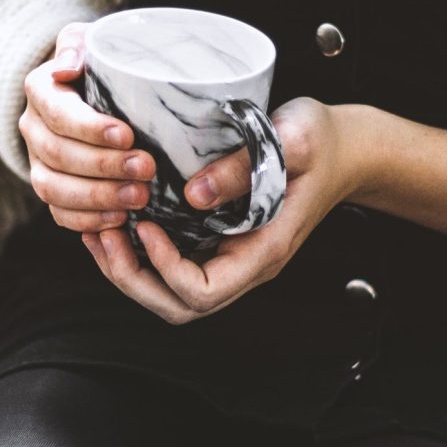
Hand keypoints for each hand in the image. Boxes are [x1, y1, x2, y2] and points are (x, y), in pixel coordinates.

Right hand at [18, 22, 156, 231]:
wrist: (97, 89)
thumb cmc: (102, 62)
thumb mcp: (93, 40)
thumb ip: (78, 44)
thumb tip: (67, 67)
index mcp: (41, 90)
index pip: (58, 113)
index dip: (90, 128)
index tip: (128, 135)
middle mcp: (32, 128)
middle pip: (57, 154)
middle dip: (103, 166)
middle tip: (145, 170)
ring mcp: (38, 162)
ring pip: (53, 188)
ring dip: (97, 197)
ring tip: (139, 198)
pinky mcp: (52, 189)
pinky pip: (59, 213)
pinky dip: (88, 220)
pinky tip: (120, 219)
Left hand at [80, 97, 366, 324]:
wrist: (347, 148)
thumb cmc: (323, 141)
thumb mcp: (292, 140)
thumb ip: (245, 167)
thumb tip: (194, 194)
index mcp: (264, 251)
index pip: (205, 291)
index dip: (166, 267)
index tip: (146, 225)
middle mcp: (246, 264)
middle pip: (179, 306)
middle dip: (132, 279)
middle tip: (103, 235)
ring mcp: (232, 256)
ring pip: (170, 293)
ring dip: (128, 270)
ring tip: (99, 231)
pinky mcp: (219, 240)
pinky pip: (173, 265)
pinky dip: (138, 253)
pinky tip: (117, 221)